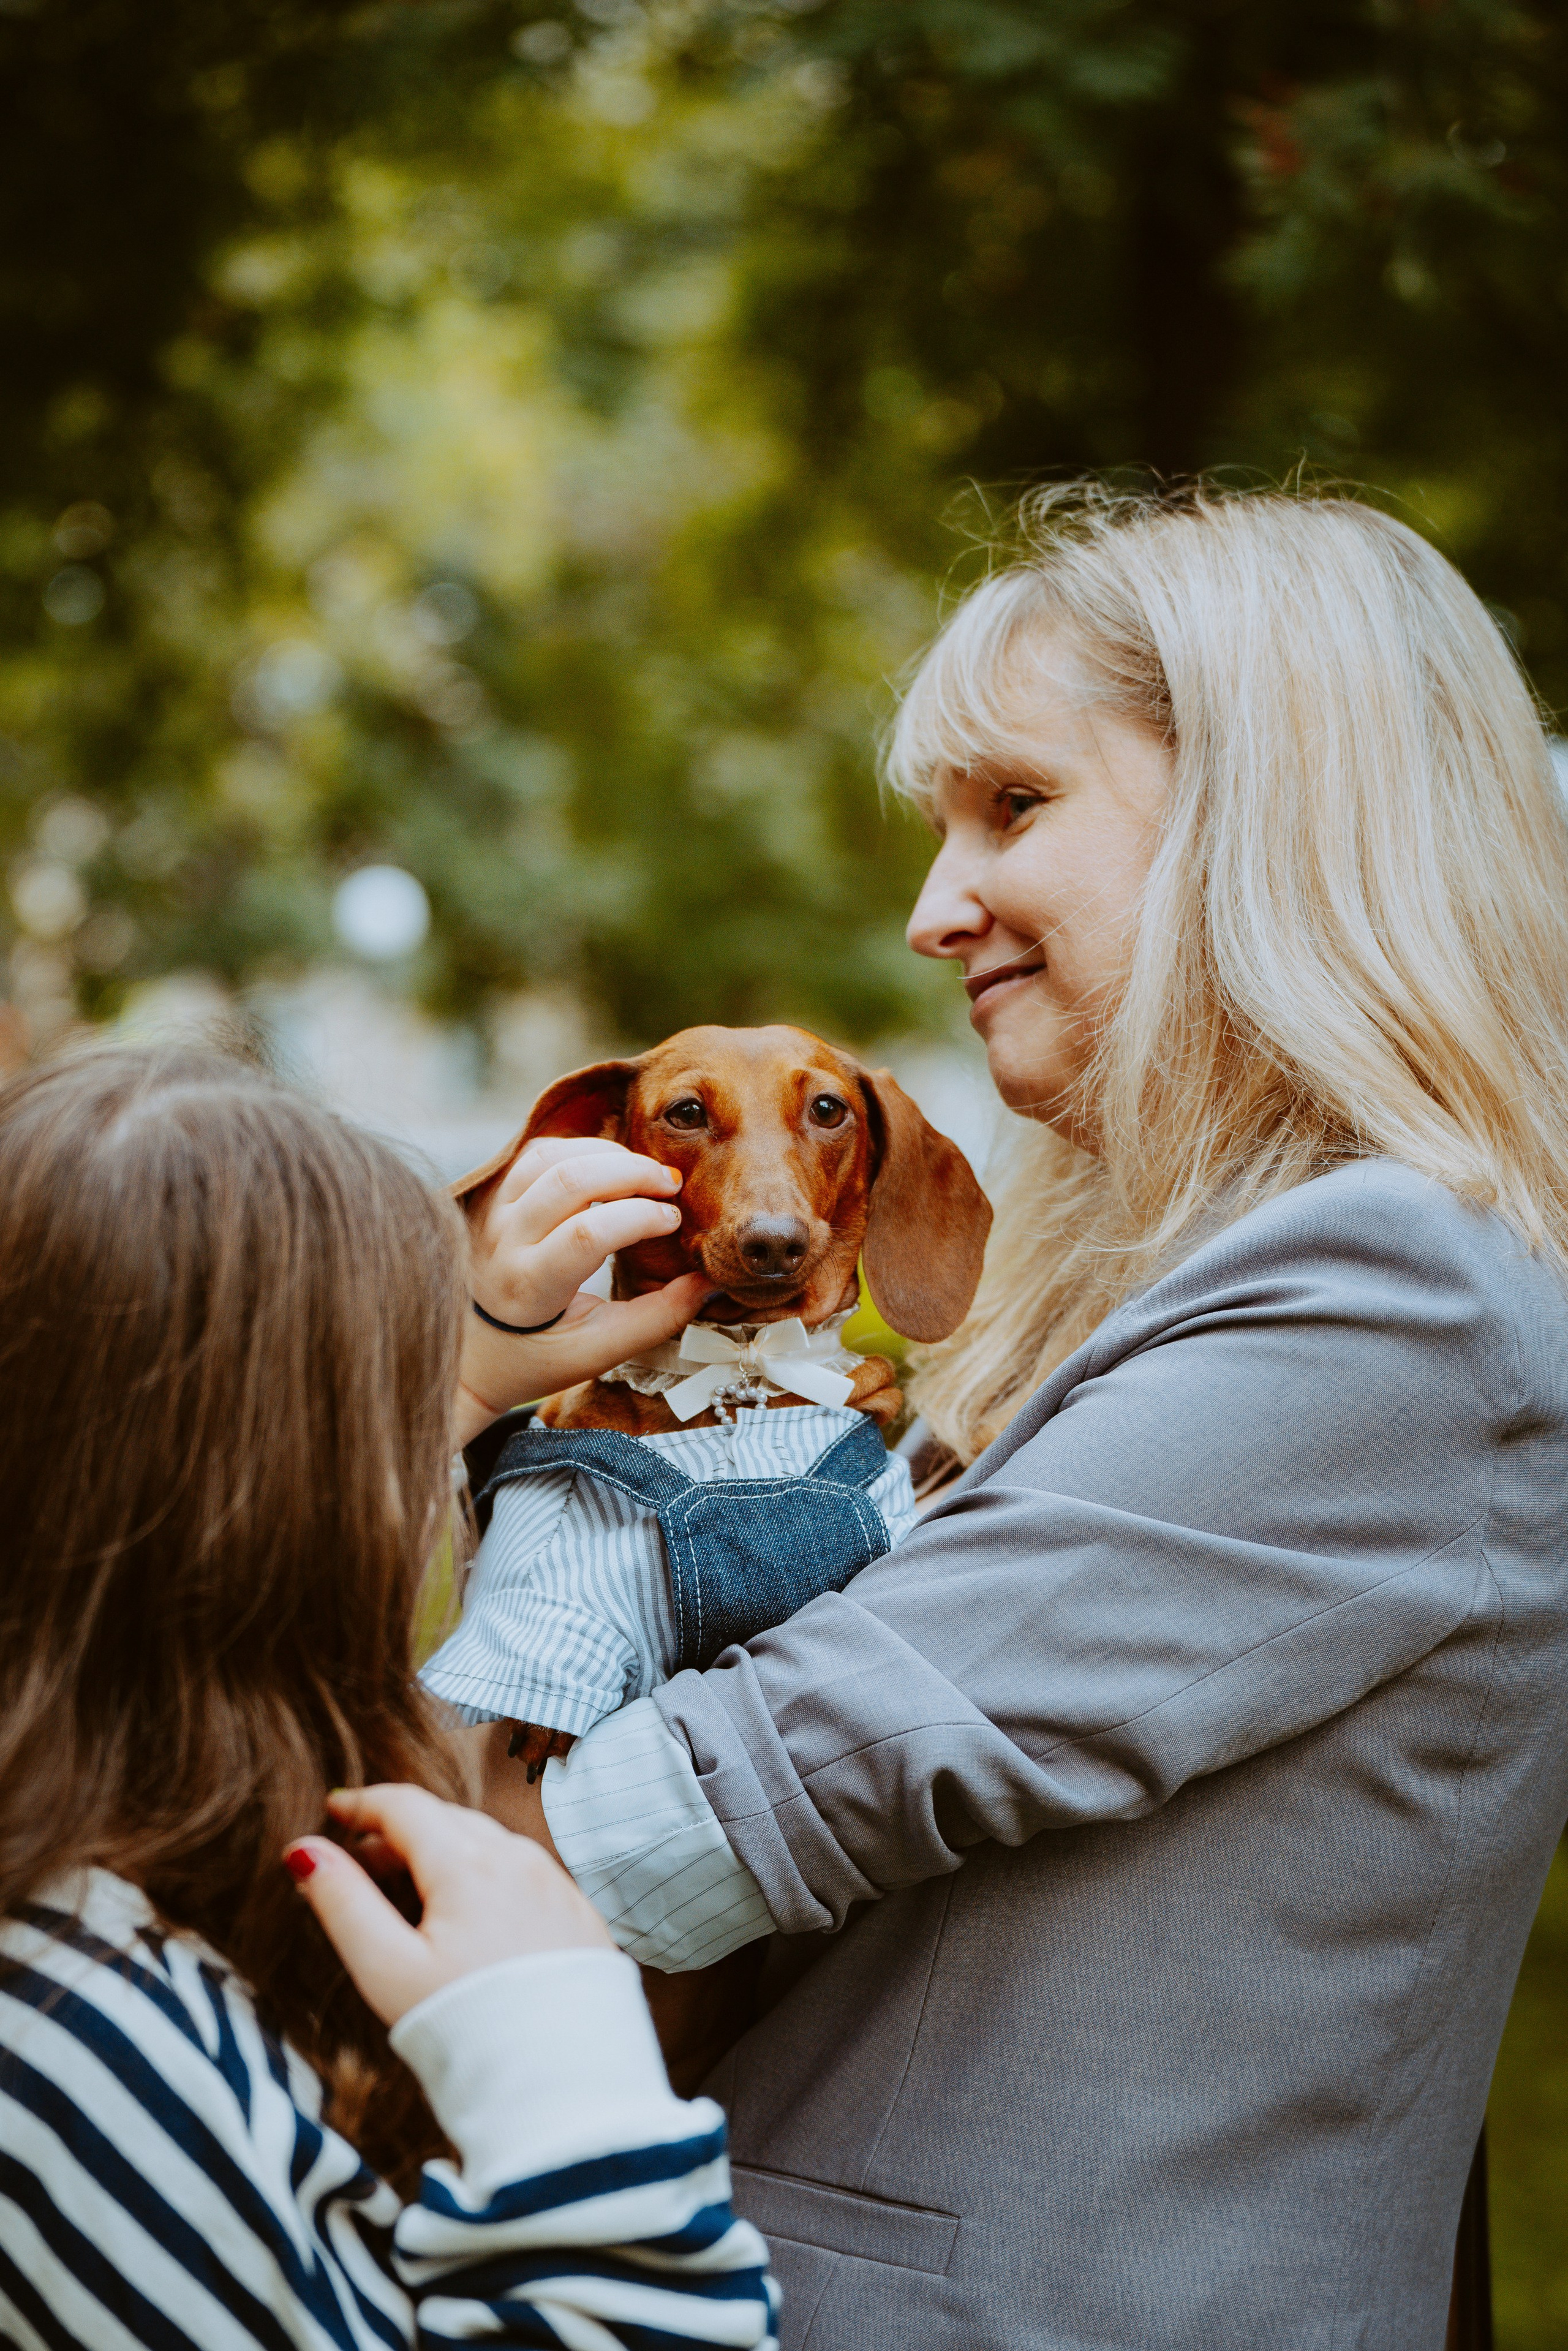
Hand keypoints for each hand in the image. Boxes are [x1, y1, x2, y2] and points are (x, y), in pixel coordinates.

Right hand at [284, 1784, 612, 2027]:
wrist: (561, 2085)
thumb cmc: (463, 2028)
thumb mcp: (387, 1968)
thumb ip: (343, 1902)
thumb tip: (305, 1851)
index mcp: (468, 1863)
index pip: (405, 1807)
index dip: (363, 1803)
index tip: (334, 1809)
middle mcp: (519, 1858)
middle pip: (447, 1821)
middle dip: (399, 1831)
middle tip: (361, 1862)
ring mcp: (555, 1884)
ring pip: (488, 1844)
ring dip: (445, 1853)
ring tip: (411, 1895)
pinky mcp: (579, 1915)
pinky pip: (523, 1874)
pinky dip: (486, 1877)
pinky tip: (469, 1919)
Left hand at [456, 1137, 708, 1443]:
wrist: (467, 1356)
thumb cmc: (536, 1358)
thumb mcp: (599, 1352)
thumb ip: (658, 1318)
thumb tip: (711, 1281)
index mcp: (528, 1288)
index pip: (585, 1234)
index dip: (638, 1217)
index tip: (673, 1222)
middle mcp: (501, 1243)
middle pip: (567, 1180)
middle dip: (631, 1172)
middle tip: (670, 1184)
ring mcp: (489, 1214)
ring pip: (548, 1156)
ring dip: (604, 1153)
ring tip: (643, 1173)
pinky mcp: (488, 1196)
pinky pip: (532, 1153)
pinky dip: (576, 1148)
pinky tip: (606, 1165)